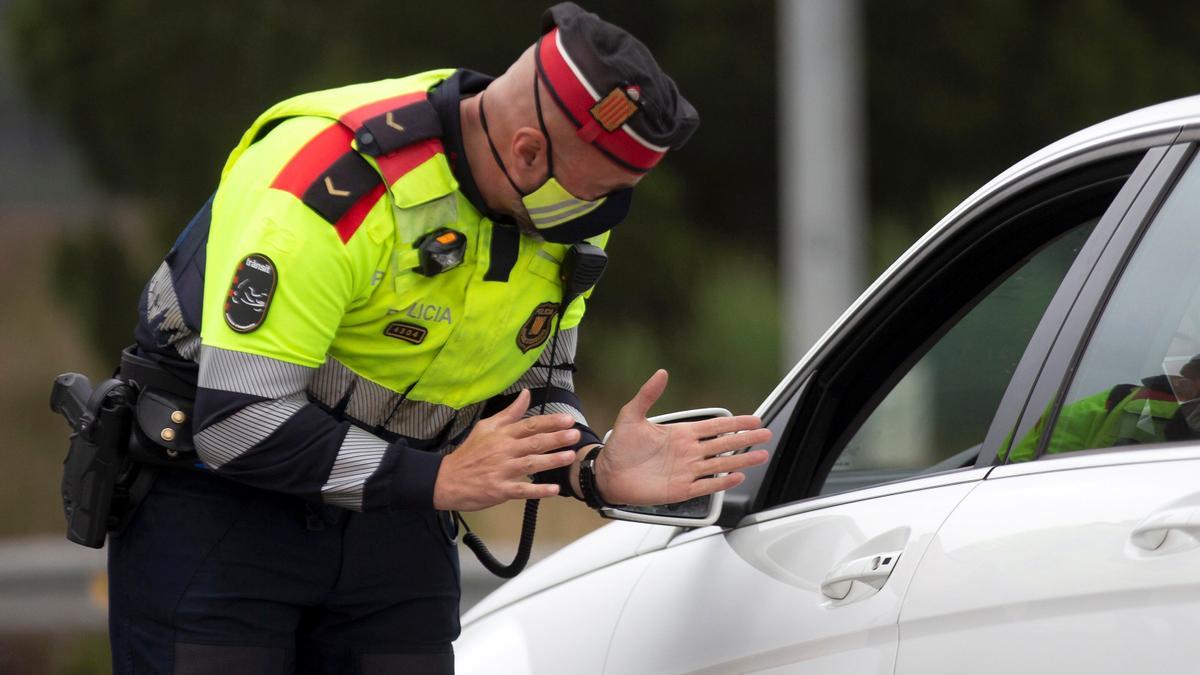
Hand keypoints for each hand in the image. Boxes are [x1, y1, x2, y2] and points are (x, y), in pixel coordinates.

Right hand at [433, 389, 578, 511]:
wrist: (446, 479)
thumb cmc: (469, 453)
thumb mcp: (486, 427)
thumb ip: (509, 413)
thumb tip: (526, 394)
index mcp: (502, 435)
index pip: (530, 425)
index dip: (550, 422)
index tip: (568, 419)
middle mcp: (504, 450)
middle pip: (533, 442)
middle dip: (556, 438)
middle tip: (575, 435)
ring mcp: (502, 470)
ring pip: (530, 464)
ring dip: (551, 460)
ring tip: (570, 456)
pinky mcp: (500, 490)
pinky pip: (522, 490)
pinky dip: (538, 490)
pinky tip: (554, 489)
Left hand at [594, 370, 770, 505]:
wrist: (607, 474)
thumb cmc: (619, 447)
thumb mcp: (631, 416)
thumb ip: (648, 395)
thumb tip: (661, 373)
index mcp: (680, 434)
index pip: (714, 426)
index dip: (735, 423)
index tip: (754, 419)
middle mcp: (687, 452)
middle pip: (724, 444)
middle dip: (746, 439)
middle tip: (766, 435)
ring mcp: (686, 471)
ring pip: (721, 464)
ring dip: (741, 460)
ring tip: (761, 456)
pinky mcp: (680, 489)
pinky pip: (706, 485)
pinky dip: (722, 482)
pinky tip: (737, 477)